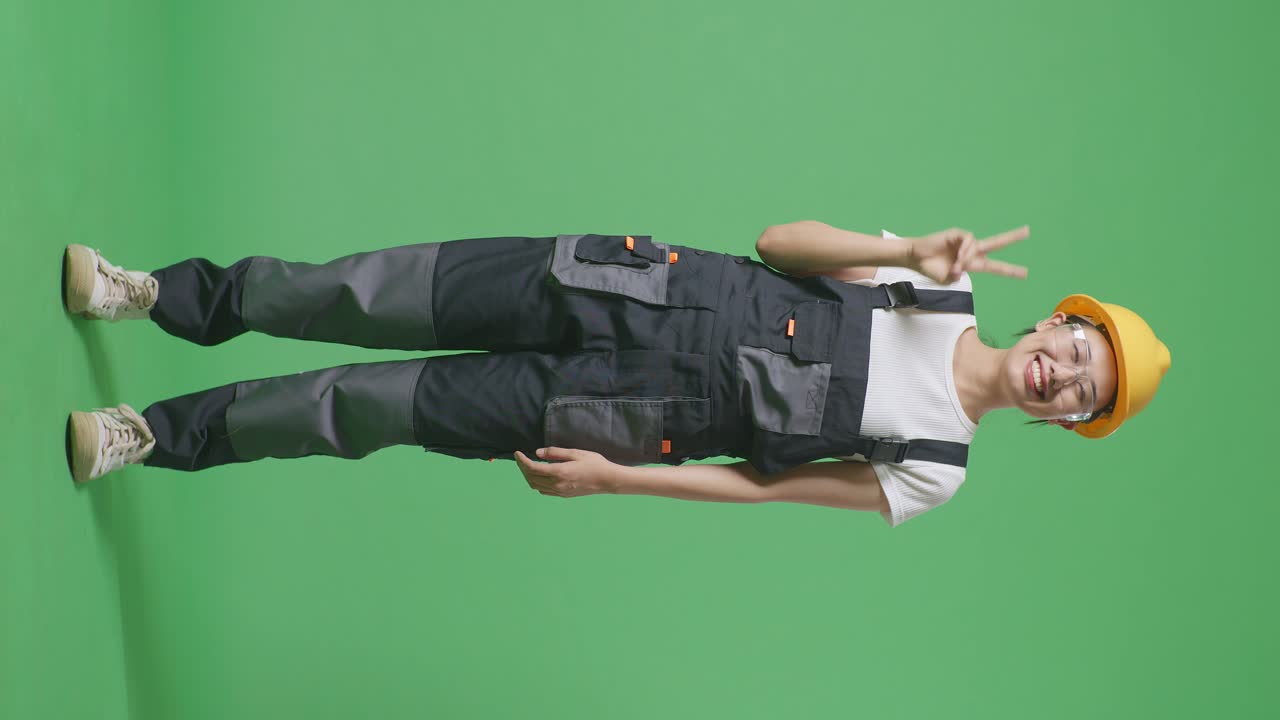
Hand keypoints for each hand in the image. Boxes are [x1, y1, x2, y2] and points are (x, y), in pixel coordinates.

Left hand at [514, 446, 619, 497]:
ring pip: (536, 486)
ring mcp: (559, 492)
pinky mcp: (563, 495)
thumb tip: (538, 453)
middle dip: (523, 468)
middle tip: (521, 458)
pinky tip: (540, 476)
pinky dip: (537, 483)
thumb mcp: (576, 453)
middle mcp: (556, 484)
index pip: (532, 468)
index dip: (522, 461)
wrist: (608, 480)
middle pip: (531, 478)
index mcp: (558, 472)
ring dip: (529, 476)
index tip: (517, 453)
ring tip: (528, 466)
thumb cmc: (594, 464)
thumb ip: (555, 453)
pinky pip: (544, 491)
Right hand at [906, 226, 1029, 283]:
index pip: (995, 267)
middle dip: (1012, 237)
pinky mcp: (958, 234)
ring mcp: (965, 241)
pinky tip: (958, 256)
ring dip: (968, 258)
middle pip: (996, 243)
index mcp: (972, 264)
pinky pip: (969, 241)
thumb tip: (963, 267)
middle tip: (1028, 231)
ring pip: (978, 247)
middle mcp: (972, 251)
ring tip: (956, 265)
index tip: (1025, 273)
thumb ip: (956, 276)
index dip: (1009, 270)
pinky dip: (966, 250)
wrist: (915, 259)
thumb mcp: (946, 280)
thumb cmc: (930, 270)